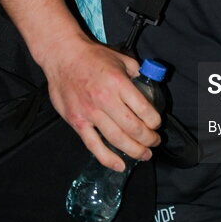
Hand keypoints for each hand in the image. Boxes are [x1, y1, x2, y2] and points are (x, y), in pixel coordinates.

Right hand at [42, 34, 161, 169]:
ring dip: (134, 150)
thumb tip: (149, 84)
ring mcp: (90, 112)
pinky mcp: (77, 122)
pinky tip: (119, 165)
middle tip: (154, 142)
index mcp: (118, 83)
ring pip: (117, 139)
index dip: (155, 122)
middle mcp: (105, 99)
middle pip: (133, 128)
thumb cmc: (92, 56)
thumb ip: (136, 72)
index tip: (157, 125)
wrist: (63, 56)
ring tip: (145, 155)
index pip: (144, 109)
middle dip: (148, 139)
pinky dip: (107, 158)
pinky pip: (93, 145)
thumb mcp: (121, 58)